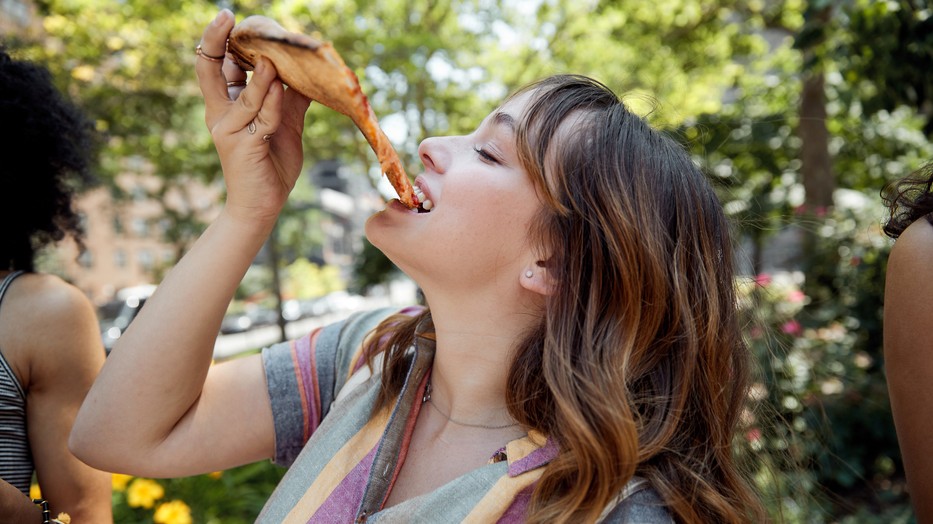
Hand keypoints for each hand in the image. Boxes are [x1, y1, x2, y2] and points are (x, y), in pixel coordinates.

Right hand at [195, 10, 311, 224]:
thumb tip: (306, 74)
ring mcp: (228, 130)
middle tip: (229, 20)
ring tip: (273, 56)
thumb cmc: (271, 165)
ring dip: (261, 74)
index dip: (217, 41)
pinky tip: (280, 85)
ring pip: (244, 93)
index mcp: (225, 106)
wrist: (263, 206)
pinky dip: (272, 101)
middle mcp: (220, 114)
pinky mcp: (241, 146)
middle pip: (208, 69)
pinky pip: (260, 117)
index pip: (213, 66)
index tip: (229, 19)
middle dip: (216, 41)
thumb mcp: (283, 126)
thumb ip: (289, 100)